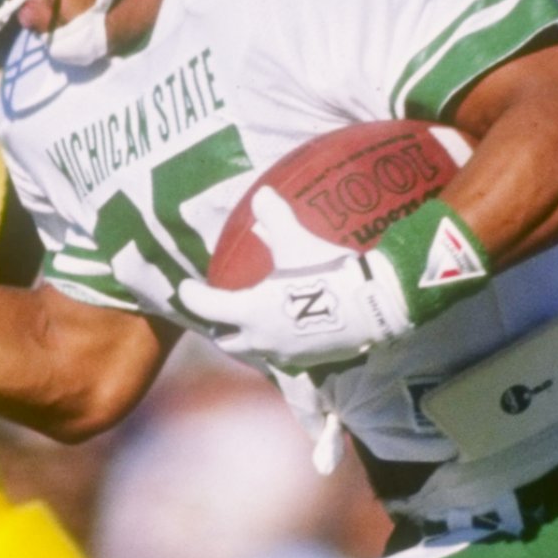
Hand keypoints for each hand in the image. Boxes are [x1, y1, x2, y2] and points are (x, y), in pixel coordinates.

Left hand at [171, 190, 415, 369]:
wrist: (372, 307)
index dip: (192, 295)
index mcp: (249, 311)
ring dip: (249, 338)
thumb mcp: (297, 241)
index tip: (186, 287)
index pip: (207, 307)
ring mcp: (284, 354)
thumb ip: (274, 217)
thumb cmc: (326, 273)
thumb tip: (260, 195)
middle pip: (226, 341)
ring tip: (254, 322)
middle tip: (221, 311)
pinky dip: (277, 344)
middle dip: (220, 326)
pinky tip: (286, 331)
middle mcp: (261, 338)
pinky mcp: (307, 362)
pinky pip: (282, 356)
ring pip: (254, 351)